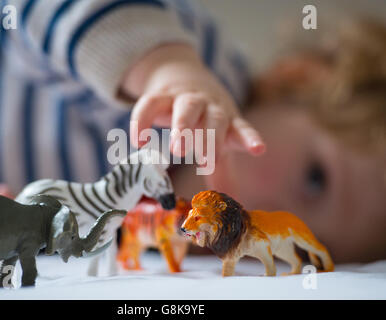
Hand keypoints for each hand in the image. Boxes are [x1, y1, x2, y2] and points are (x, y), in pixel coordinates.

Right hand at [121, 44, 264, 162]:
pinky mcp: (161, 94)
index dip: (250, 139)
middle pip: (215, 119)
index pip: (242, 129)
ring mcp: (186, 99)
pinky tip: (138, 141)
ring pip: (188, 108)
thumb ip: (222, 172)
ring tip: (177, 150)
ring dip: (183, 126)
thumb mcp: (217, 140)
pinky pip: (151, 103)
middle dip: (211, 139)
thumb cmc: (205, 118)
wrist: (183, 76)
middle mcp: (210, 108)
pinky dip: (143, 120)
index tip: (258, 150)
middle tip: (206, 161)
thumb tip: (232, 203)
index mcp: (227, 121)